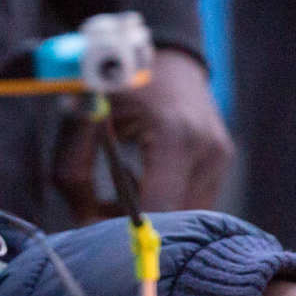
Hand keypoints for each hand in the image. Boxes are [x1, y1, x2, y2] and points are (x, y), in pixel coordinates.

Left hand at [53, 48, 233, 222]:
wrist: (161, 55)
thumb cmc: (114, 83)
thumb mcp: (84, 119)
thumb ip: (73, 170)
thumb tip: (82, 223)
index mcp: (175, 136)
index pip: (158, 211)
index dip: (128, 233)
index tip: (100, 240)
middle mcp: (207, 150)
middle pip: (174, 221)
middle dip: (136, 226)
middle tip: (101, 211)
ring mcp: (220, 158)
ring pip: (184, 217)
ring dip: (152, 215)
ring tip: (123, 186)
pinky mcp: (222, 161)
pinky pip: (192, 202)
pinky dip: (164, 201)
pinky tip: (143, 179)